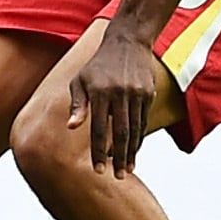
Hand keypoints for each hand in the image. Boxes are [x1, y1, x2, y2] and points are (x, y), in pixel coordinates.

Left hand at [68, 22, 158, 177]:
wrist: (127, 42)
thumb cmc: (97, 65)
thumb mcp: (81, 80)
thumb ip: (77, 105)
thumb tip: (72, 127)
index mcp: (100, 92)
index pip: (100, 129)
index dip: (99, 151)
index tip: (98, 170)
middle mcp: (119, 94)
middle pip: (120, 133)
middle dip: (118, 157)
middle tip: (116, 177)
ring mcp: (136, 94)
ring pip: (135, 129)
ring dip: (131, 152)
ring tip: (127, 169)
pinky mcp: (148, 93)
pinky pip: (143, 121)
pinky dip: (138, 138)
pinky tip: (134, 151)